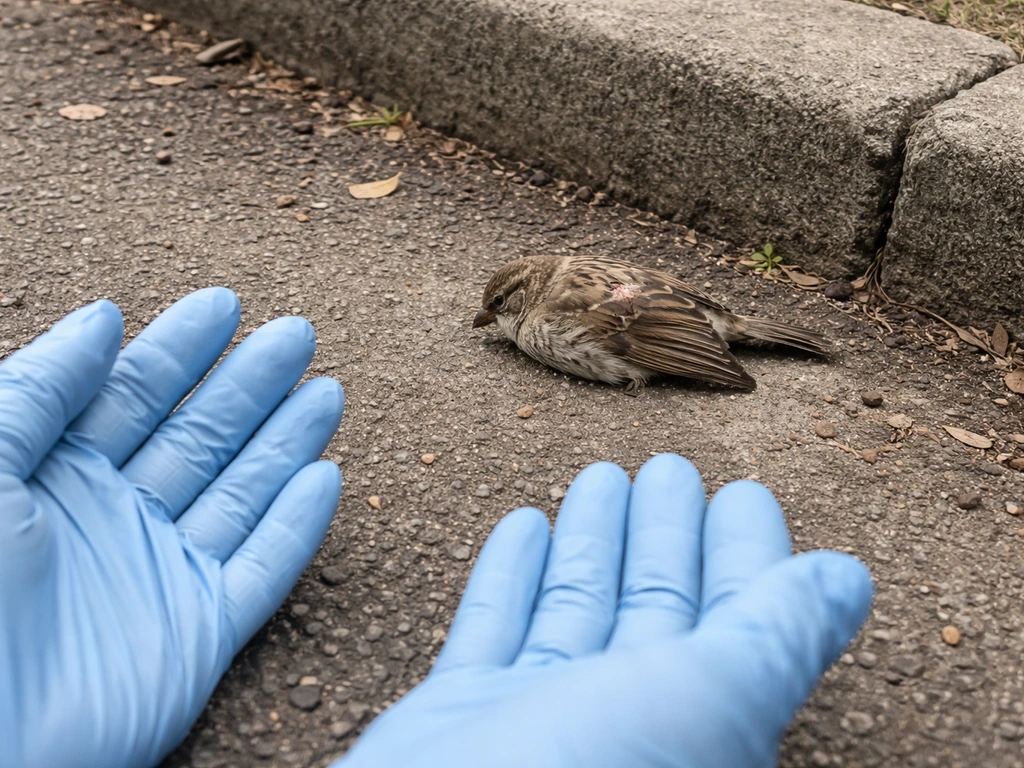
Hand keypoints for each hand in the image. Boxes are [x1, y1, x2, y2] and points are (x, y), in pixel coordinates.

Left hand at [0, 290, 343, 767]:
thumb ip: (37, 389)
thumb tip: (102, 318)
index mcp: (49, 476)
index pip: (127, 395)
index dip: (178, 348)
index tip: (223, 304)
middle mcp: (110, 519)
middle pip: (198, 435)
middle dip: (249, 383)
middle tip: (297, 333)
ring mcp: (158, 574)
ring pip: (240, 493)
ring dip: (286, 441)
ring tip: (326, 389)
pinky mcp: (197, 633)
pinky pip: (261, 571)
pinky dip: (296, 528)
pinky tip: (325, 478)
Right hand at [338, 454, 872, 767]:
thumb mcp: (708, 696)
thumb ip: (776, 634)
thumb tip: (848, 580)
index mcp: (696, 724)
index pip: (734, 622)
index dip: (743, 556)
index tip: (742, 494)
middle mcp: (620, 723)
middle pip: (651, 608)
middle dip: (663, 535)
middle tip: (670, 470)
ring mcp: (536, 718)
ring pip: (573, 610)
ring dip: (590, 542)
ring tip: (601, 477)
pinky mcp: (461, 715)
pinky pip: (491, 630)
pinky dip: (507, 577)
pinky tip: (523, 526)